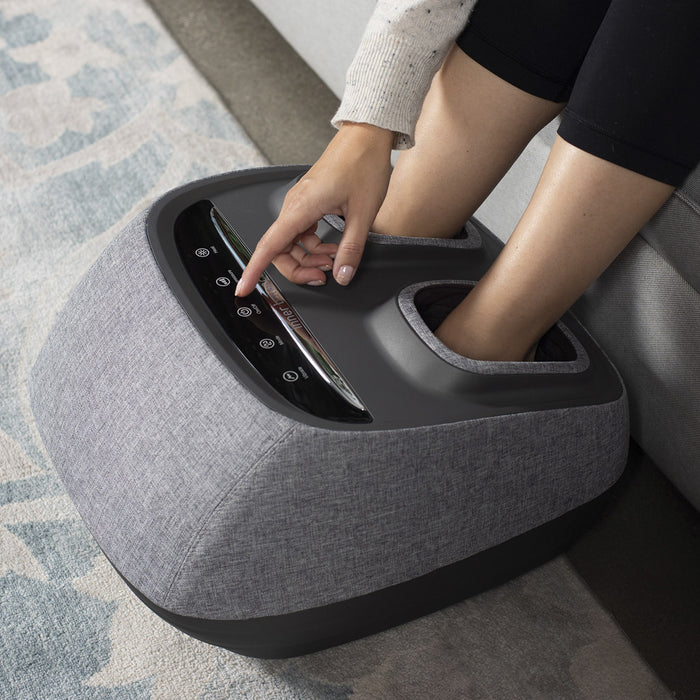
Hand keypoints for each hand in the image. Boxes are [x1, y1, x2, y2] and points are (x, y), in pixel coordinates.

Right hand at [235, 123, 393, 295]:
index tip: (244, 289)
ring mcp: (301, 203)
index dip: (254, 271)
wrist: (366, 137)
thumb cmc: (362, 164)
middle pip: (280, 250)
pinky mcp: (309, 202)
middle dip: (299, 269)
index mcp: (301, 207)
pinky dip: (315, 246)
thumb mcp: (363, 214)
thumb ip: (351, 250)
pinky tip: (334, 248)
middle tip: (323, 277)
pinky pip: (303, 232)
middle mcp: (295, 205)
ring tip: (335, 260)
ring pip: (292, 243)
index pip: (269, 247)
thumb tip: (342, 275)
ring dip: (310, 258)